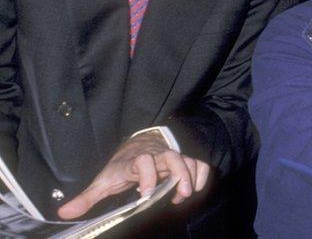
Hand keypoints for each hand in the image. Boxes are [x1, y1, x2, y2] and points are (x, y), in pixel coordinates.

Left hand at [57, 131, 209, 218]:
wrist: (138, 144)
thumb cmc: (121, 166)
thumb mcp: (104, 180)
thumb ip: (87, 197)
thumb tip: (64, 213)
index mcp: (135, 161)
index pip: (143, 161)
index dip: (147, 176)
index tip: (146, 195)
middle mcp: (156, 156)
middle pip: (173, 157)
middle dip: (180, 175)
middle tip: (180, 195)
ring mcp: (172, 157)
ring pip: (189, 160)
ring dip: (191, 178)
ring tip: (182, 196)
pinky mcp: (184, 160)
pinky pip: (199, 164)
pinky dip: (201, 176)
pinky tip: (193, 189)